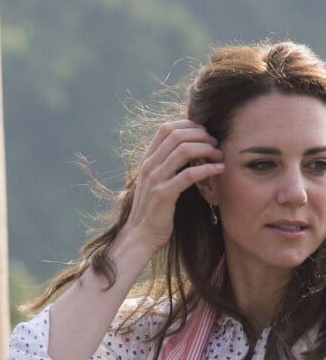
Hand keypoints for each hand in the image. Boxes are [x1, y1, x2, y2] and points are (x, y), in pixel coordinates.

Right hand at [112, 119, 223, 263]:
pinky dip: (207, 169)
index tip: (204, 133)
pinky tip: (218, 169)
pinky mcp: (164, 194)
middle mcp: (149, 165)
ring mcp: (155, 179)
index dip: (188, 125)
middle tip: (215, 144)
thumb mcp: (155, 181)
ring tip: (219, 155)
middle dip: (201, 135)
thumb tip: (188, 150)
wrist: (140, 234)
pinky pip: (189, 175)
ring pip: (183, 150)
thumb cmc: (153, 209)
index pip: (166, 128)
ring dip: (206, 149)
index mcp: (147, 159)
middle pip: (177, 135)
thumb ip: (166, 165)